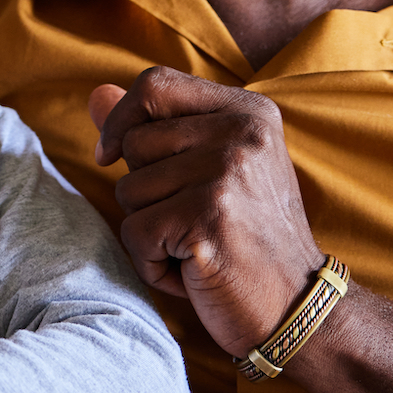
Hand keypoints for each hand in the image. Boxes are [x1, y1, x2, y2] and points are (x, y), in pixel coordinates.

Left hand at [89, 66, 324, 358]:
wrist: (298, 309)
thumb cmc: (246, 239)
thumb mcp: (211, 171)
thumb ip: (153, 128)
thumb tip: (94, 94)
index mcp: (248, 112)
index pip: (154, 84)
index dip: (121, 119)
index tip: (114, 155)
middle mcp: (242, 133)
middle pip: (133, 142)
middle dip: (143, 190)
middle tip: (192, 220)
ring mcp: (226, 173)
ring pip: (128, 190)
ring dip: (149, 230)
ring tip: (196, 246)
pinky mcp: (208, 217)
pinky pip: (134, 232)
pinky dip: (151, 264)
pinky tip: (192, 272)